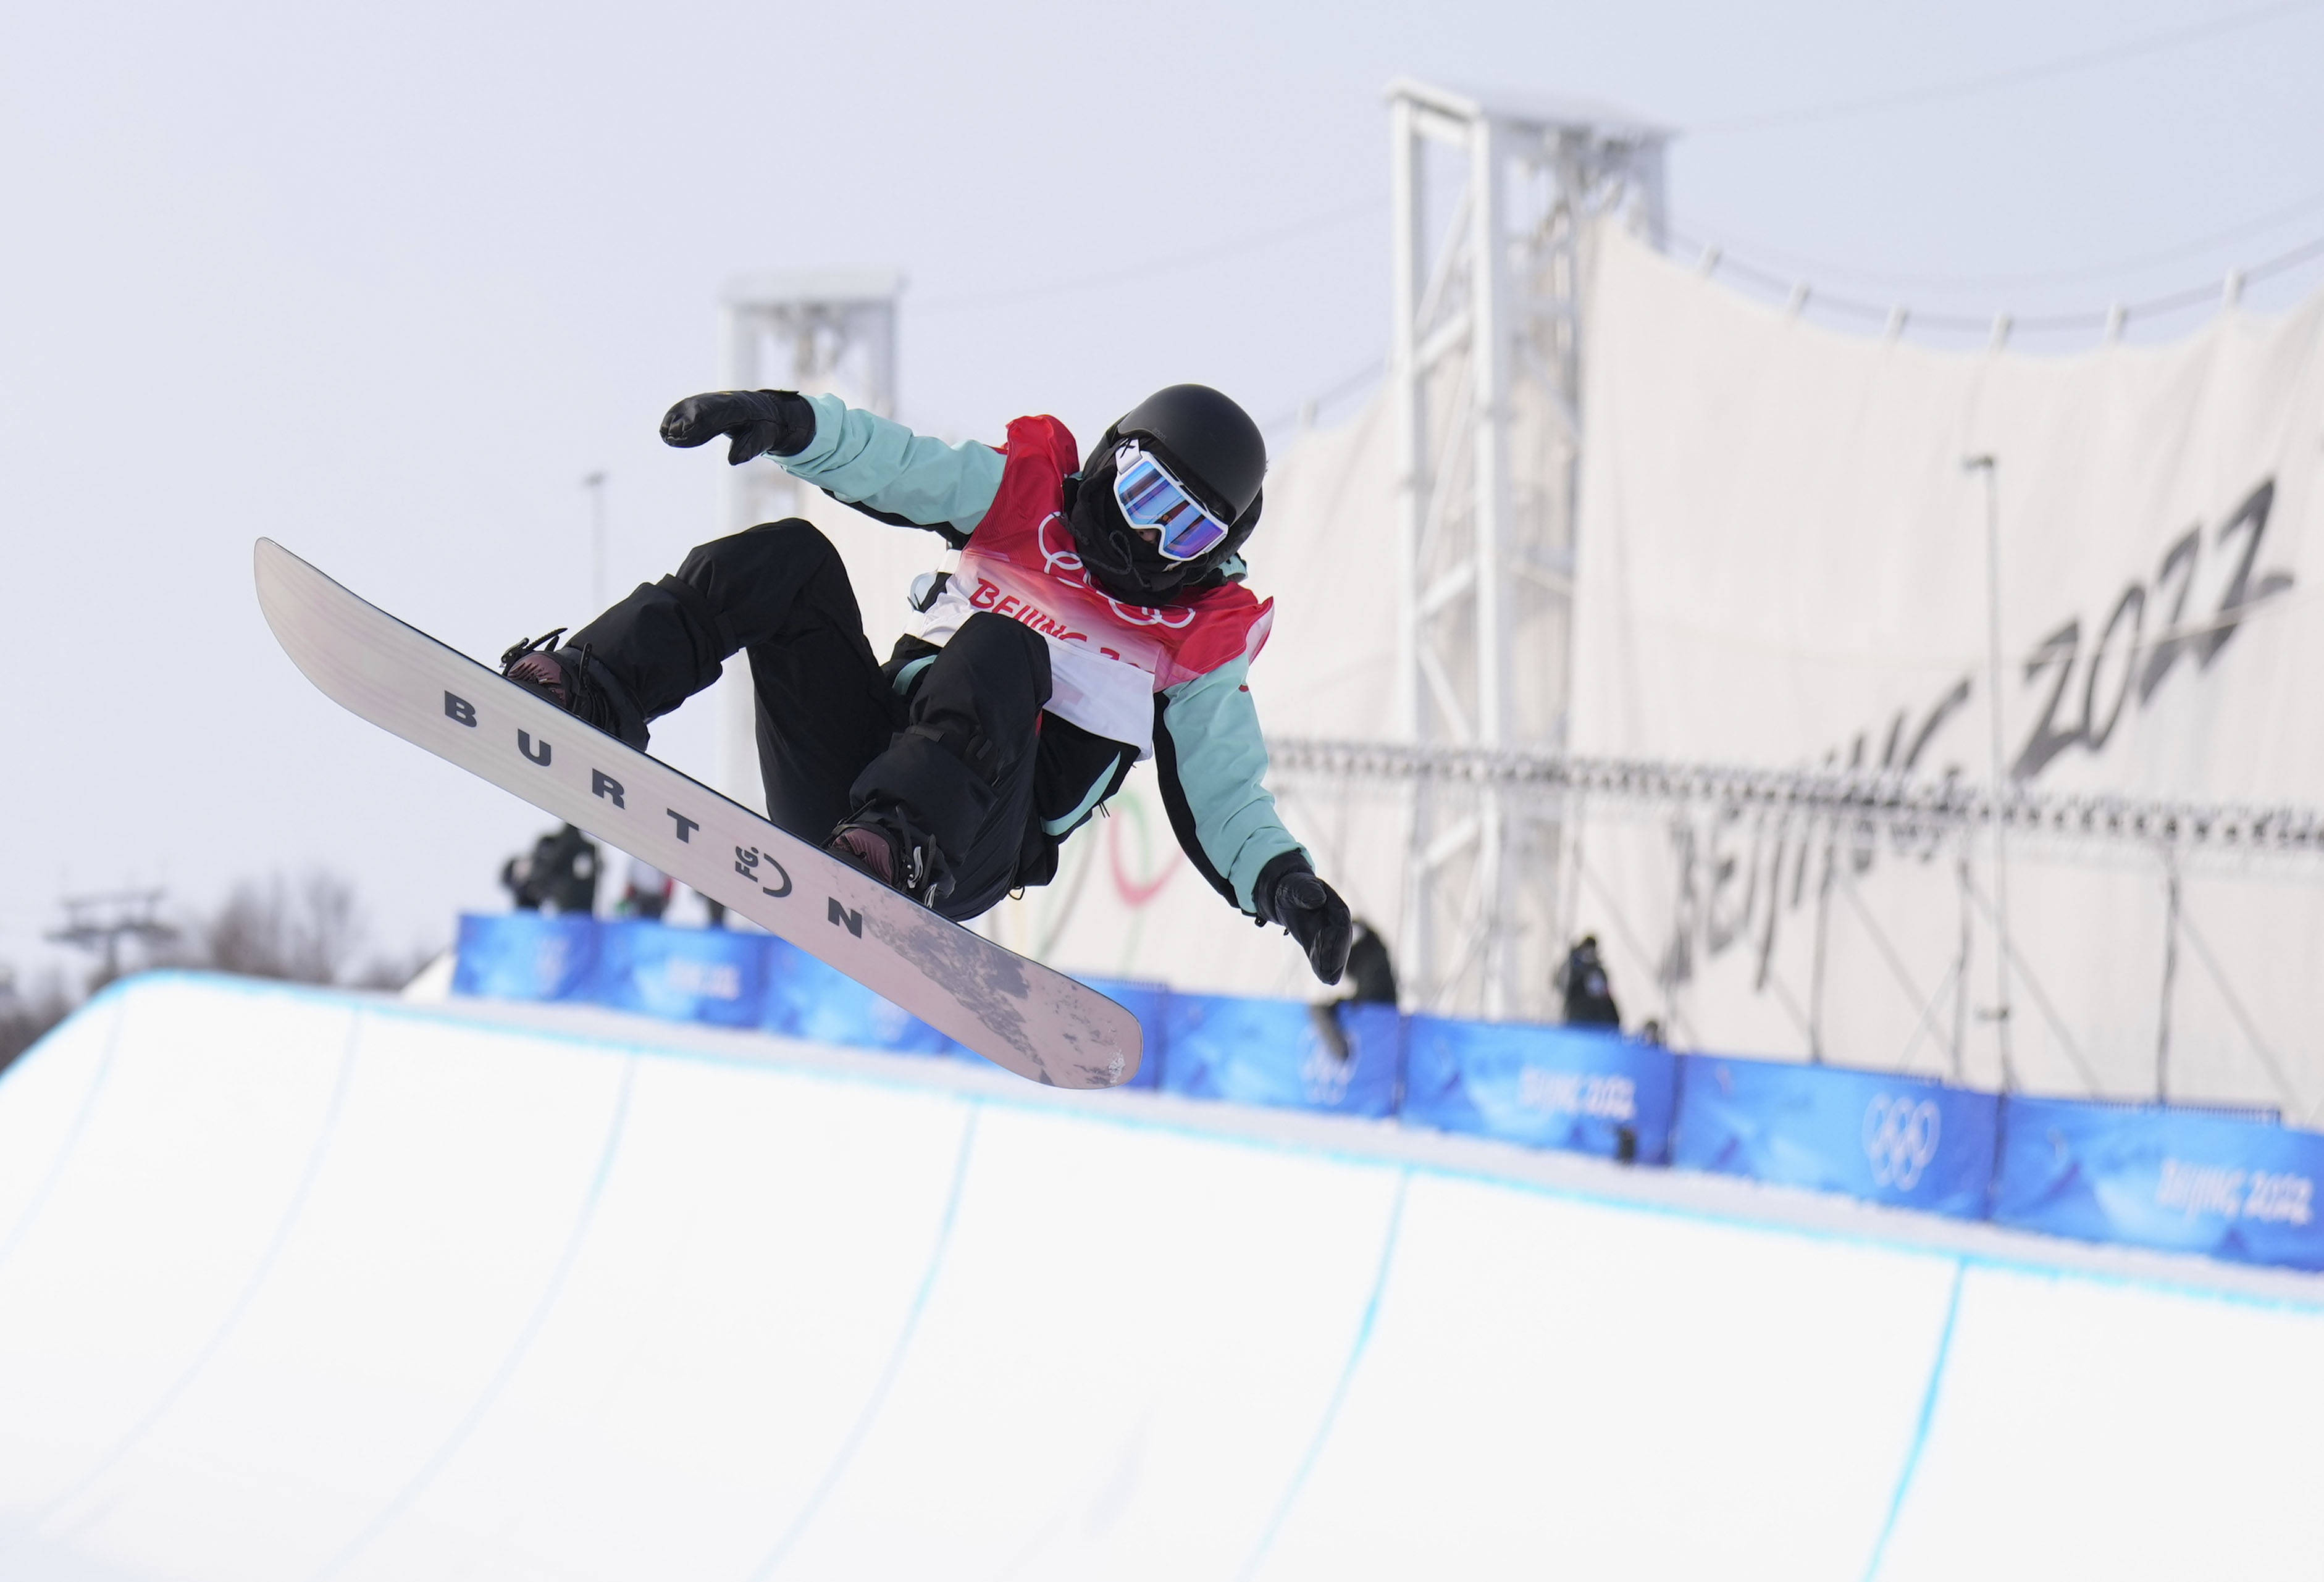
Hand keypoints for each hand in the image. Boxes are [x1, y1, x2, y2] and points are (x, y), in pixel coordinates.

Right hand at [659, 390, 815, 464]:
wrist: (763, 411)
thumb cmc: (763, 427)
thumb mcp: (762, 439)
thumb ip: (749, 449)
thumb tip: (733, 460)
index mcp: (738, 407)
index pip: (715, 410)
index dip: (698, 418)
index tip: (684, 429)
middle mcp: (721, 401)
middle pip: (698, 407)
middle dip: (683, 420)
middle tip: (670, 436)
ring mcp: (710, 402)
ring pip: (689, 408)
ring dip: (675, 420)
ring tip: (665, 436)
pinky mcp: (703, 407)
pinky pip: (687, 412)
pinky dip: (676, 420)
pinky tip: (666, 432)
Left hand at [1260, 860, 1353, 985]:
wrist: (1286, 895)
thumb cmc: (1294, 887)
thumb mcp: (1298, 886)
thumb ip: (1307, 892)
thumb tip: (1318, 900)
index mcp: (1336, 908)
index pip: (1341, 927)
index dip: (1337, 941)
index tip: (1331, 954)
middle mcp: (1337, 925)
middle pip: (1341, 944)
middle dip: (1336, 958)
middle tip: (1331, 973)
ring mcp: (1329, 937)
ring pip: (1334, 954)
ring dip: (1331, 966)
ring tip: (1327, 978)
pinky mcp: (1318, 945)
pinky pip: (1322, 958)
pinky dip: (1322, 967)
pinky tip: (1324, 978)